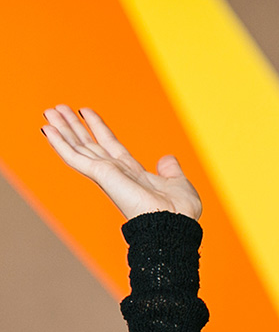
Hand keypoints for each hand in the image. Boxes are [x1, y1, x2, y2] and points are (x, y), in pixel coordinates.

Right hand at [41, 104, 201, 220]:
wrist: (175, 223)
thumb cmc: (180, 211)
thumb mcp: (178, 182)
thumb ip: (170, 169)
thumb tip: (167, 159)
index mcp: (133, 173)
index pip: (110, 144)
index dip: (98, 128)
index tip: (85, 112)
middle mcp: (117, 172)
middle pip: (89, 144)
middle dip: (73, 126)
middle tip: (57, 108)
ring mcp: (107, 174)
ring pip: (78, 147)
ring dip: (62, 129)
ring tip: (49, 111)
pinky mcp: (101, 175)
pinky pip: (75, 157)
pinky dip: (60, 143)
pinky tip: (47, 129)